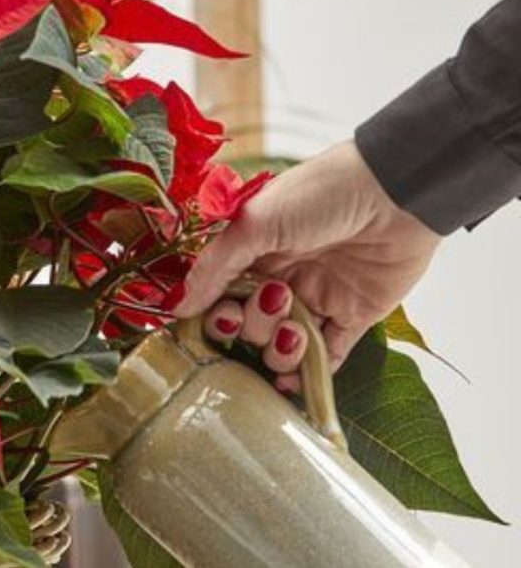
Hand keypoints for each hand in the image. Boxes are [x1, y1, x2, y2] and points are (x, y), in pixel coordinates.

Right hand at [173, 141, 440, 389]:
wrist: (398, 190)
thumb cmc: (321, 193)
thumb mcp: (255, 222)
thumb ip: (213, 267)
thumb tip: (175, 307)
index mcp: (253, 253)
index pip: (220, 298)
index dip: (216, 315)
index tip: (222, 318)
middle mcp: (281, 277)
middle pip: (250, 326)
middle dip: (255, 324)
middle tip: (275, 300)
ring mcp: (317, 298)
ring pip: (283, 346)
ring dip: (281, 350)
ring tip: (295, 333)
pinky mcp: (354, 316)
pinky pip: (327, 357)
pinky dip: (308, 375)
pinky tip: (293, 382)